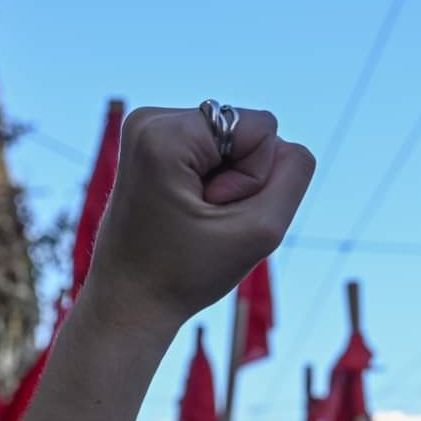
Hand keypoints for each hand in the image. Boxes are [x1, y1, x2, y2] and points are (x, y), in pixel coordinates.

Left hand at [88, 106, 313, 326]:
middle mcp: (150, 118)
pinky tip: (184, 211)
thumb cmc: (186, 274)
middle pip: (245, 131)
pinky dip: (210, 183)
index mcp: (165, 131)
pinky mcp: (150, 144)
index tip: (210, 213)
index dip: (252, 180)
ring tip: (191, 218)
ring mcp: (146, 128)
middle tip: (199, 220)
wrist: (127, 302)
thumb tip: (285, 143)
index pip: (262, 129)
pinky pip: (213, 151)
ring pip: (232, 142)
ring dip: (226, 183)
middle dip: (238, 180)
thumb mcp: (261, 230)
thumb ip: (293, 173)